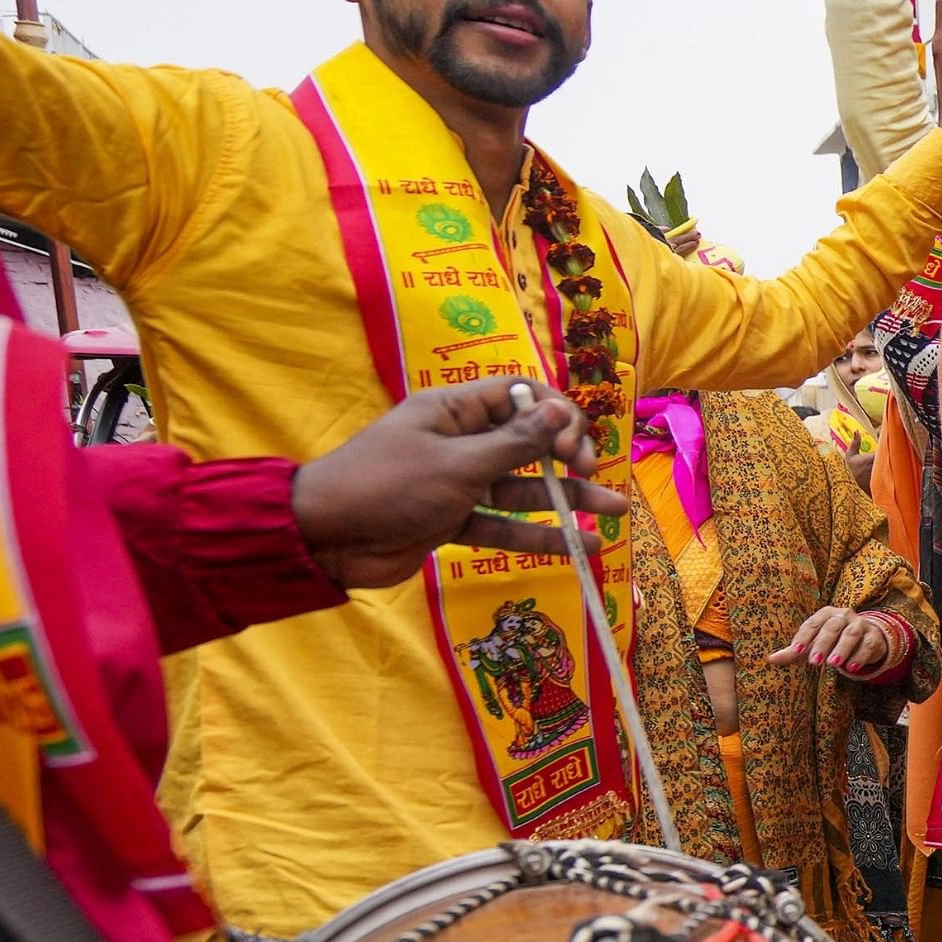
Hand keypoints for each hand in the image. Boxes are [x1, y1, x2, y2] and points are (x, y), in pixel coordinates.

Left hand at [289, 375, 626, 591]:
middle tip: (595, 476)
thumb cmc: (386, 486)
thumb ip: (513, 444)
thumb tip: (560, 413)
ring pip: (522, 487)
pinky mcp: (451, 521)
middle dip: (570, 459)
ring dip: (566, 501)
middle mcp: (459, 441)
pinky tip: (577, 545)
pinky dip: (537, 535)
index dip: (555, 414)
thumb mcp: (456, 464)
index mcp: (453, 410)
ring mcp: (457, 483)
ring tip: (615, 513)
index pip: (520, 396)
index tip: (574, 445)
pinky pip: (503, 524)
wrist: (326, 538)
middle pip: (528, 442)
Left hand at [770, 604, 901, 677]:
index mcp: (825, 614)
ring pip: (851, 634)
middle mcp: (843, 615)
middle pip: (832, 627)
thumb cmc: (833, 641)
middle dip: (823, 644)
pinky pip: (868, 644)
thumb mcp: (813, 645)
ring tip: (834, 664)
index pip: (812, 624)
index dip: (804, 637)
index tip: (796, 651)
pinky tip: (852, 668)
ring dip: (842, 649)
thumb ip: (794, 652)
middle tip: (814, 662)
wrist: (866, 639)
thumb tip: (770, 659)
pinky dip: (860, 656)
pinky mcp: (874, 636)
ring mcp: (860, 624)